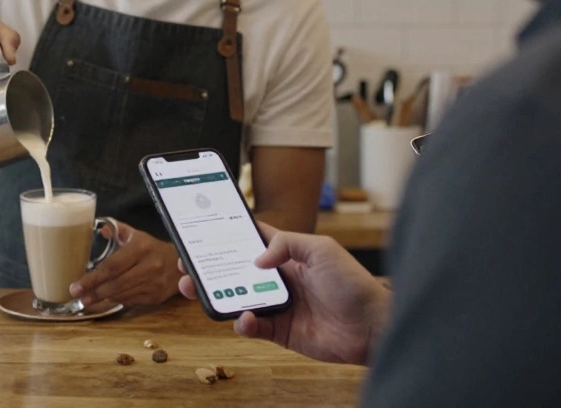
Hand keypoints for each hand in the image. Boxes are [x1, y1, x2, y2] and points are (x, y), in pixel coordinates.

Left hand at [70, 220, 180, 307]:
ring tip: (87, 300)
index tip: (76, 286)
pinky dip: (116, 301)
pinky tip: (105, 300)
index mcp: (140, 248)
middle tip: (78, 296)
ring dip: (103, 299)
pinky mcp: (155, 297)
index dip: (93, 278)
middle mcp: (148, 267)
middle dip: (94, 292)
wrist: (180, 264)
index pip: (112, 266)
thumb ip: (117, 230)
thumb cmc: (152, 248)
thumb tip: (99, 229)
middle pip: (116, 284)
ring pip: (122, 295)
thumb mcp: (136, 235)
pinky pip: (131, 301)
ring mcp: (153, 284)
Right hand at [178, 222, 389, 365]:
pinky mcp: (281, 331)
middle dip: (210, 268)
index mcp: (288, 255)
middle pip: (236, 271)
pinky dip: (243, 323)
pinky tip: (244, 318)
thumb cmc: (353, 283)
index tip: (203, 230)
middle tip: (187, 265)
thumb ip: (287, 243)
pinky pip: (253, 327)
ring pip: (238, 298)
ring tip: (197, 291)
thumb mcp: (322, 249)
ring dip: (217, 295)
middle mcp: (279, 278)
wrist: (372, 326)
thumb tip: (257, 258)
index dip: (228, 235)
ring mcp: (279, 305)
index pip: (252, 240)